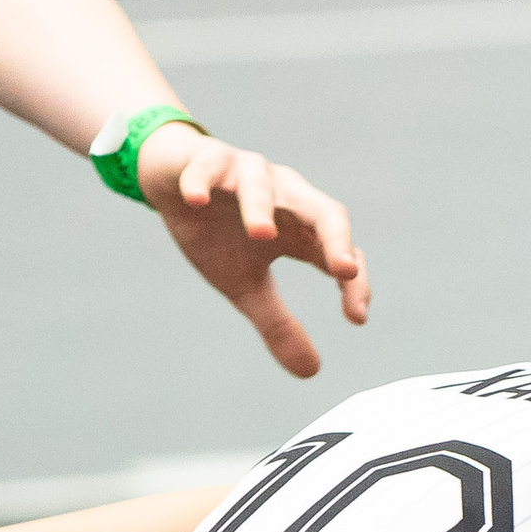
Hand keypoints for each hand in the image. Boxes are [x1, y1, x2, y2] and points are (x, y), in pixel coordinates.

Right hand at [139, 126, 371, 378]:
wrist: (174, 183)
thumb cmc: (220, 234)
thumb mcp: (247, 285)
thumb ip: (279, 324)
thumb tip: (312, 372)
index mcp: (300, 229)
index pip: (340, 252)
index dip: (354, 281)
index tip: (356, 317)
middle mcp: (285, 196)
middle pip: (323, 210)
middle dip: (335, 238)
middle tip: (343, 269)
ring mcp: (246, 173)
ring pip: (262, 183)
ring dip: (261, 207)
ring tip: (259, 235)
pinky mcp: (206, 159)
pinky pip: (207, 165)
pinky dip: (202, 181)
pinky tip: (197, 199)